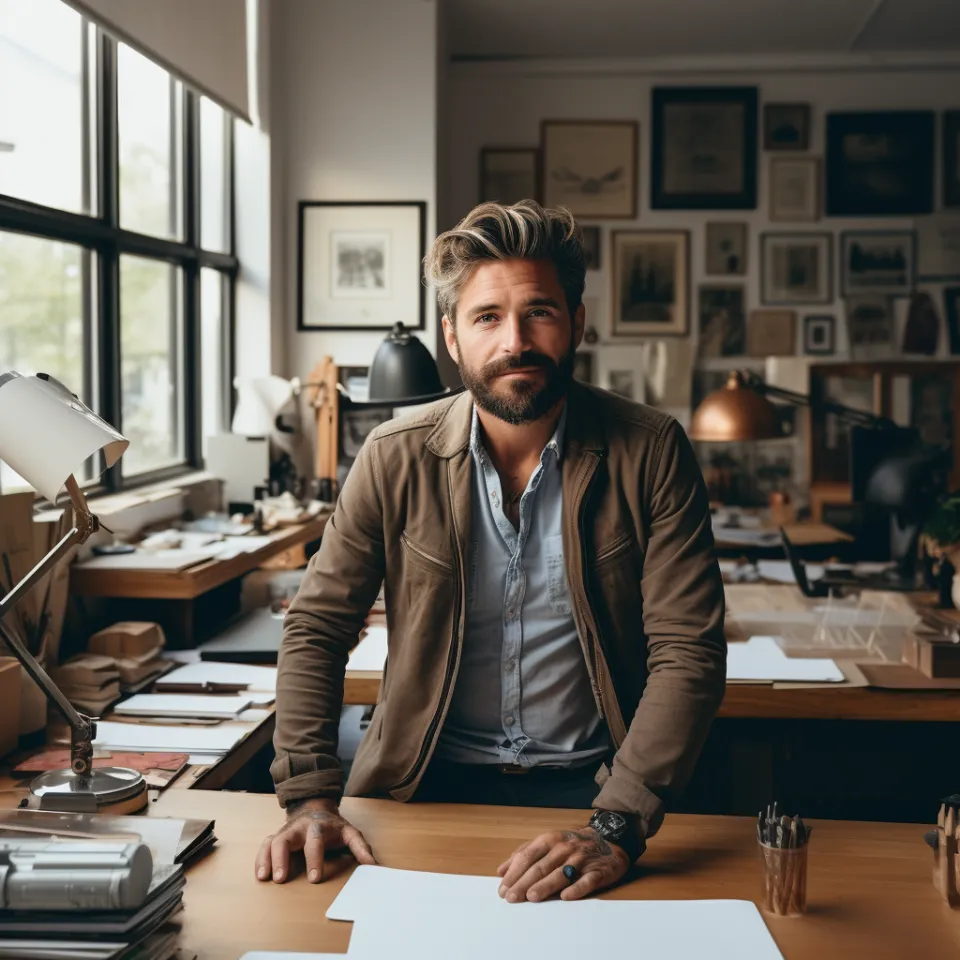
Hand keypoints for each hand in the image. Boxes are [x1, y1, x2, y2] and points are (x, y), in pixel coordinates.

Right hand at [255, 798, 375, 883]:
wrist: (316, 808)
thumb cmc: (333, 826)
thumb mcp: (350, 833)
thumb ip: (361, 848)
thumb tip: (373, 866)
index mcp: (319, 827)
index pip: (315, 841)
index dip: (314, 859)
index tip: (314, 878)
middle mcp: (299, 828)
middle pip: (286, 838)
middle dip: (282, 858)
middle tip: (281, 879)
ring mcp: (286, 831)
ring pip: (272, 841)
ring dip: (267, 859)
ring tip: (265, 878)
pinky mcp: (277, 837)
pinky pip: (265, 845)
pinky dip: (261, 858)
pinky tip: (260, 874)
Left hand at [497, 826, 630, 902]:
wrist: (608, 839)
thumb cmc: (571, 844)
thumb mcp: (547, 842)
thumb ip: (524, 853)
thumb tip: (501, 870)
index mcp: (550, 839)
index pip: (528, 857)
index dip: (514, 873)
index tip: (503, 888)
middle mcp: (564, 848)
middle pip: (541, 867)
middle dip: (524, 883)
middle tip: (511, 898)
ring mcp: (581, 859)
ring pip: (560, 874)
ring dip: (545, 886)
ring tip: (531, 897)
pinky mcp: (598, 872)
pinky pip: (586, 881)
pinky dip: (576, 889)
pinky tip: (565, 897)